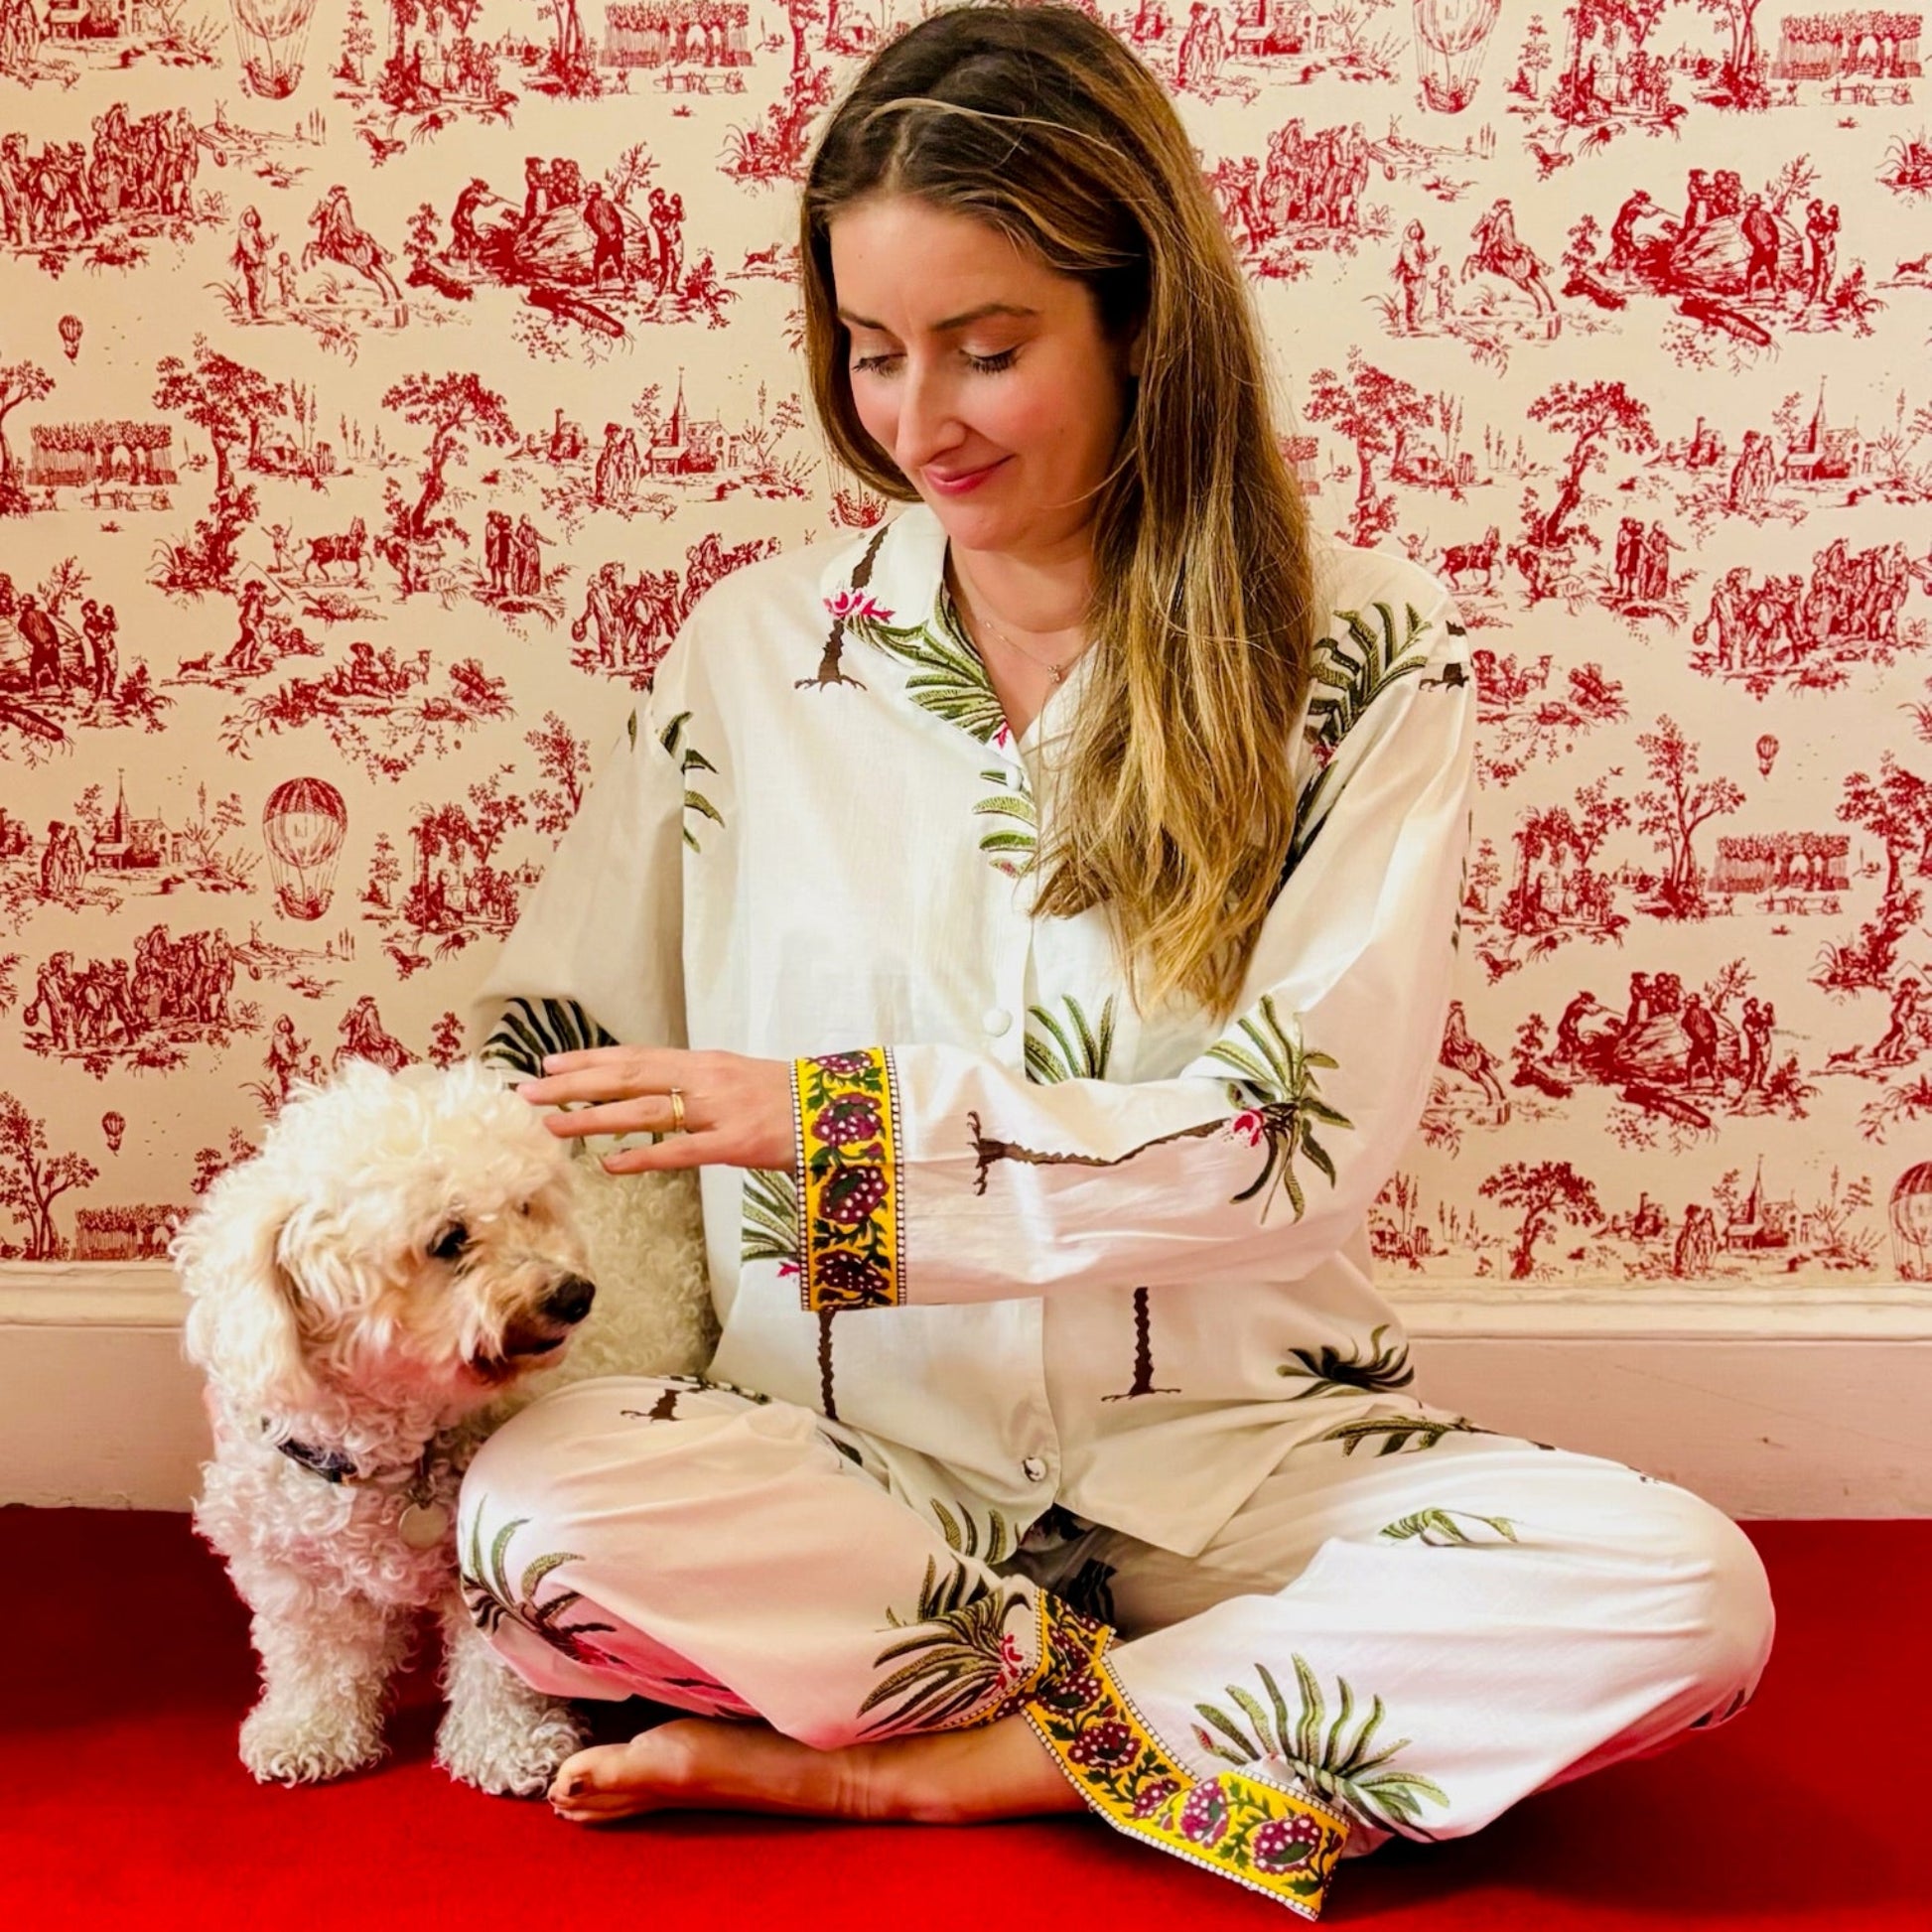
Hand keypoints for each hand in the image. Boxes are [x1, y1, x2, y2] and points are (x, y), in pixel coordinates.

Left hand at [516, 1046, 794, 1173]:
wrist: (845, 1113)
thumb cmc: (792, 1102)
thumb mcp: (739, 1082)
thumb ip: (698, 1087)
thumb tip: (656, 1095)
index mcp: (705, 1062)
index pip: (637, 1057)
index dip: (590, 1060)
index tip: (549, 1064)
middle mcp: (706, 1078)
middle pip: (629, 1076)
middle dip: (575, 1084)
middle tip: (529, 1091)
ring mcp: (721, 1109)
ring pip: (645, 1109)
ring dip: (595, 1117)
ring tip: (552, 1125)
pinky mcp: (737, 1142)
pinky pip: (682, 1149)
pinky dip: (644, 1155)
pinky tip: (610, 1164)